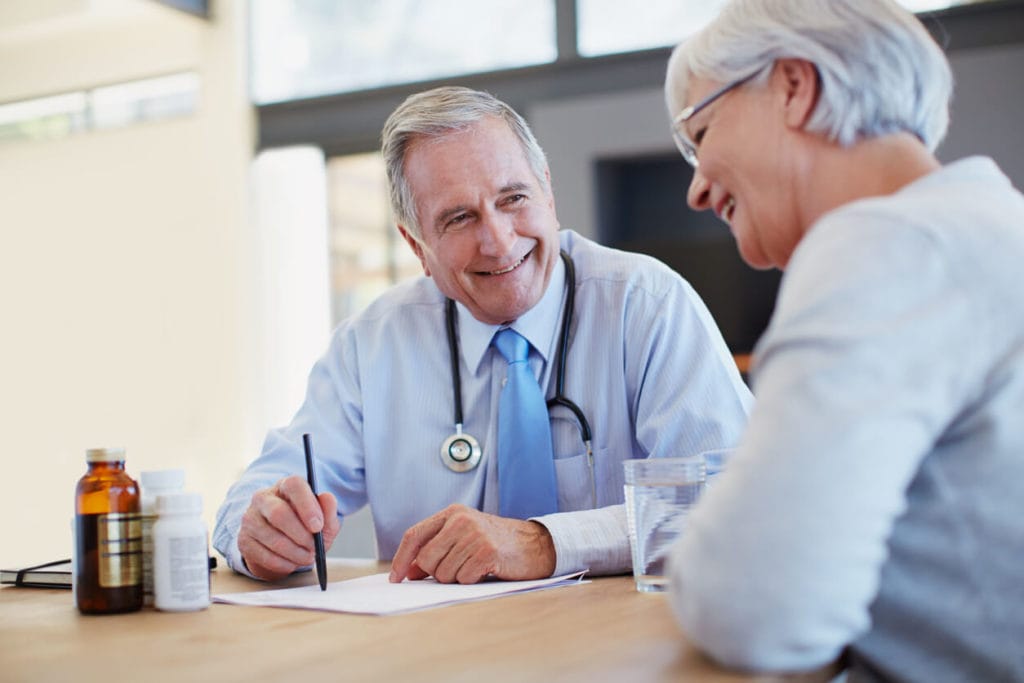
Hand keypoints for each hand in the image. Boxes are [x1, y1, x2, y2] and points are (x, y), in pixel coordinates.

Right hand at [238, 475, 339, 580]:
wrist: (285, 546)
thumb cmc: (305, 526)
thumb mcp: (323, 519)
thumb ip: (328, 509)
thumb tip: (327, 498)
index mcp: (286, 486)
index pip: (294, 486)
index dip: (307, 506)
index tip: (318, 526)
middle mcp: (264, 498)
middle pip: (279, 513)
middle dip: (300, 535)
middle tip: (314, 547)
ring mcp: (250, 518)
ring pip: (272, 538)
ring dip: (294, 552)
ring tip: (307, 556)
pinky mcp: (244, 540)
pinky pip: (263, 555)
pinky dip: (282, 563)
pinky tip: (292, 562)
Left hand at [389, 504, 555, 583]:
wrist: (535, 544)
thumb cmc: (495, 543)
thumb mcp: (463, 536)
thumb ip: (436, 548)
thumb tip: (408, 571)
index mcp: (452, 513)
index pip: (414, 535)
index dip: (401, 559)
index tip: (396, 578)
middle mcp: (461, 520)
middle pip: (426, 559)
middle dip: (436, 572)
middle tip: (458, 568)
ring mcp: (475, 535)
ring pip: (443, 573)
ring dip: (456, 577)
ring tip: (474, 566)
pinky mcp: (487, 552)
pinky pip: (463, 579)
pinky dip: (471, 580)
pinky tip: (485, 570)